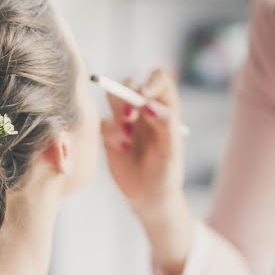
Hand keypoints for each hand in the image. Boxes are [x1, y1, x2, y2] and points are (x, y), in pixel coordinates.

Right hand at [101, 68, 185, 217]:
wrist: (148, 195)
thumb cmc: (166, 172)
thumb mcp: (171, 150)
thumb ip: (165, 125)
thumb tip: (149, 105)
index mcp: (165, 106)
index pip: (158, 79)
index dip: (150, 82)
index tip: (143, 95)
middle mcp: (144, 108)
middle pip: (129, 83)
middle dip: (126, 97)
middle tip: (129, 117)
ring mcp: (126, 119)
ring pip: (113, 98)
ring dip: (117, 113)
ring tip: (126, 137)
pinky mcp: (110, 133)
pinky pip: (103, 122)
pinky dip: (111, 134)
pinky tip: (122, 149)